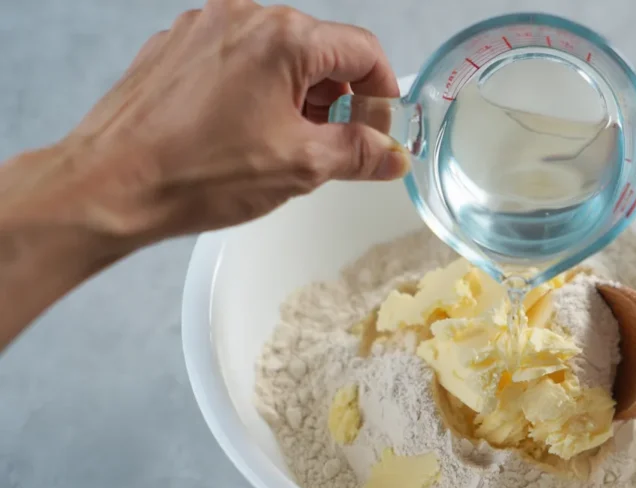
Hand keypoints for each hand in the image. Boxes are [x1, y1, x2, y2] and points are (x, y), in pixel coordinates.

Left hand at [63, 0, 408, 243]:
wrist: (111, 185)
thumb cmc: (195, 172)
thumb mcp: (300, 167)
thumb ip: (358, 153)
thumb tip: (389, 155)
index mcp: (282, 38)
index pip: (362, 49)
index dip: (383, 91)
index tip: (381, 124)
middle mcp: (242, 18)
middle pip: (319, 49)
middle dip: (338, 96)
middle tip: (338, 144)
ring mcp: (203, 28)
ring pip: (276, 54)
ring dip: (297, 95)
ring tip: (288, 144)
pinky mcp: (175, 47)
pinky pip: (236, 60)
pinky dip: (255, 91)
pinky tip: (245, 134)